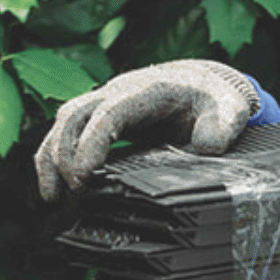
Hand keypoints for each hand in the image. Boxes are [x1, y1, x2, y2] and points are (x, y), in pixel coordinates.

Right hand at [34, 59, 260, 200]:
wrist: (201, 83)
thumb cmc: (213, 97)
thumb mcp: (229, 109)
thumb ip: (221, 128)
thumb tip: (206, 148)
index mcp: (145, 90)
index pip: (107, 115)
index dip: (91, 145)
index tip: (85, 177)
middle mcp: (116, 91)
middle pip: (74, 116)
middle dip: (66, 155)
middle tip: (74, 193)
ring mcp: (104, 102)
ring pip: (62, 123)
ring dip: (51, 158)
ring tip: (51, 197)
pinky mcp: (99, 117)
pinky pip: (65, 133)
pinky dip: (52, 158)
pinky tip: (53, 189)